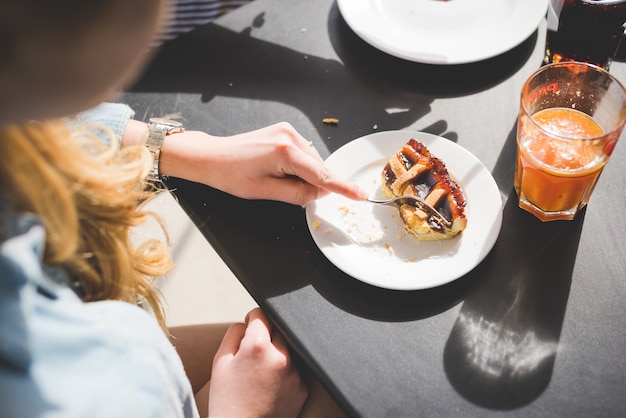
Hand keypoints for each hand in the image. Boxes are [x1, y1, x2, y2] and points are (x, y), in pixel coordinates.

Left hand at [160, 122, 367, 204]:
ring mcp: (287, 131)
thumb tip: (320, 193)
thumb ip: (298, 193)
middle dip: (313, 184)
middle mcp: (290, 136)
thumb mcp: (265, 192)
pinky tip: (279, 170)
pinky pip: (303, 154)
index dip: (343, 187)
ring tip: (275, 179)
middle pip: (318, 168)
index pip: (321, 175)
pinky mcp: (284, 131)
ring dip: (305, 175)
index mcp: (285, 152)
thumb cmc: (231, 175)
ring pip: (311, 161)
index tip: (360, 194)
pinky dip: (299, 166)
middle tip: (288, 192)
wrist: (211, 157)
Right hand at [208, 308, 307, 417]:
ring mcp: (294, 373)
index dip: (252, 318)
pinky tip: (269, 385)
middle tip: (252, 353)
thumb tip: (249, 320)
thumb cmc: (226, 399)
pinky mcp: (302, 388)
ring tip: (260, 373)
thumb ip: (234, 333)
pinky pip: (294, 369)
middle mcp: (280, 356)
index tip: (249, 326)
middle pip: (278, 329)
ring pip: (287, 349)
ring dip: (276, 352)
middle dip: (266, 334)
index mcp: (257, 346)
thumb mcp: (221, 361)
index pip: (262, 314)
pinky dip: (284, 371)